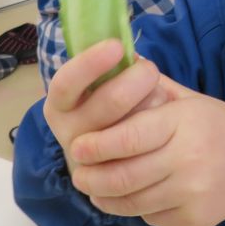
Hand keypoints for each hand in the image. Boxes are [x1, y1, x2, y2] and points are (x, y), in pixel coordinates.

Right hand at [43, 40, 161, 172]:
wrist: (105, 160)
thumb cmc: (107, 108)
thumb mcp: (97, 85)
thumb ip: (109, 68)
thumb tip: (129, 49)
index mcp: (59, 105)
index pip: (66, 83)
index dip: (89, 63)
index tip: (117, 46)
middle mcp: (70, 134)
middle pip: (106, 105)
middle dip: (136, 81)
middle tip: (149, 70)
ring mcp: (92, 160)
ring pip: (130, 127)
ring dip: (151, 104)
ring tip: (158, 94)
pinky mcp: (115, 178)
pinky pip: (143, 152)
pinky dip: (160, 133)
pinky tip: (165, 123)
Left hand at [69, 76, 224, 225]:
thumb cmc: (221, 126)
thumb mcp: (190, 99)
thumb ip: (151, 89)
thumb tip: (110, 69)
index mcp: (184, 121)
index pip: (131, 136)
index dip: (98, 144)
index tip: (77, 147)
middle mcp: (189, 158)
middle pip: (126, 175)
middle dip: (93, 177)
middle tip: (78, 174)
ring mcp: (193, 192)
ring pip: (134, 202)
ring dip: (106, 198)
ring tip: (93, 188)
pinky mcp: (195, 218)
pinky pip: (151, 216)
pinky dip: (133, 209)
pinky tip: (127, 198)